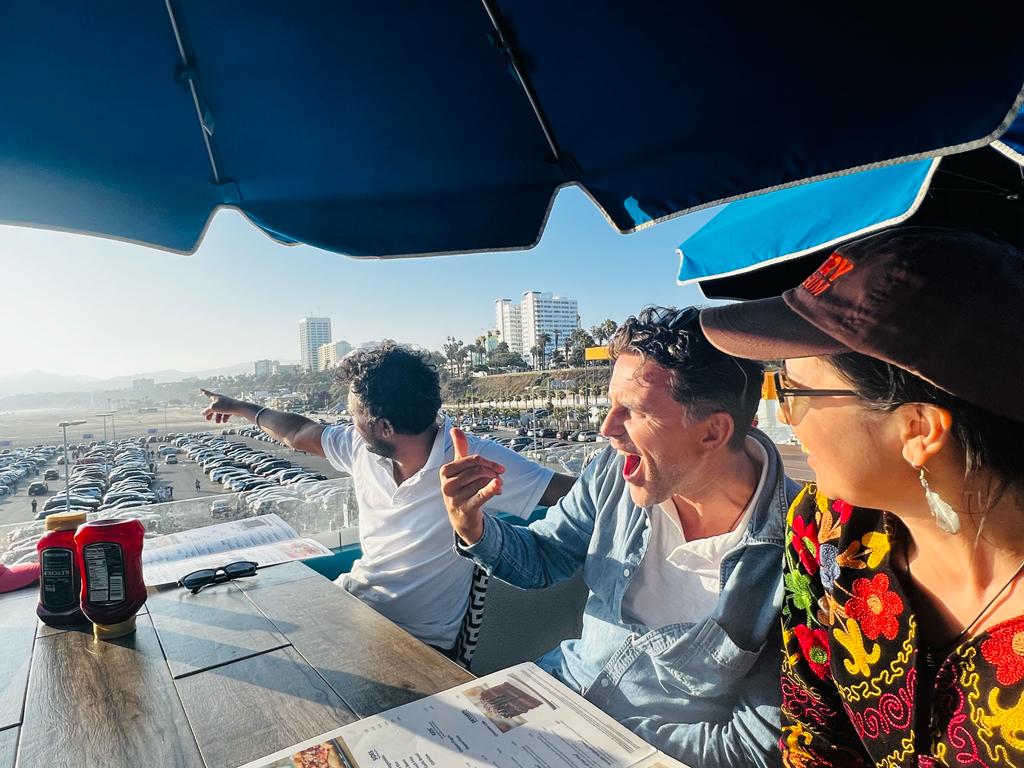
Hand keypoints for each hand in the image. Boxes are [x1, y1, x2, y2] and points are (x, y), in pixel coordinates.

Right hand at [200, 389, 248, 423]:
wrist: (239, 408)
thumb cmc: (226, 406)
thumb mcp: (213, 408)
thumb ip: (207, 411)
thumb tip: (203, 413)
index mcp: (216, 397)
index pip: (208, 393)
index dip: (204, 391)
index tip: (200, 388)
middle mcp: (221, 399)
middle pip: (213, 406)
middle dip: (210, 413)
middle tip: (207, 419)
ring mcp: (226, 404)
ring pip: (219, 411)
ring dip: (218, 417)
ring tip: (218, 422)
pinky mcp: (231, 408)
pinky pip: (226, 413)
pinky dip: (224, 417)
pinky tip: (224, 421)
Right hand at [440, 427, 504, 544]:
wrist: (461, 517)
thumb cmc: (461, 488)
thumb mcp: (460, 469)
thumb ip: (459, 448)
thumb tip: (455, 428)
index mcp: (446, 471)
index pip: (472, 459)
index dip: (489, 462)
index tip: (499, 468)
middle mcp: (447, 484)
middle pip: (478, 470)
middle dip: (492, 472)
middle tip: (499, 478)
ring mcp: (454, 497)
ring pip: (481, 482)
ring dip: (495, 483)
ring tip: (498, 486)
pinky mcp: (464, 508)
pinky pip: (480, 495)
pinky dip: (491, 489)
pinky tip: (499, 486)